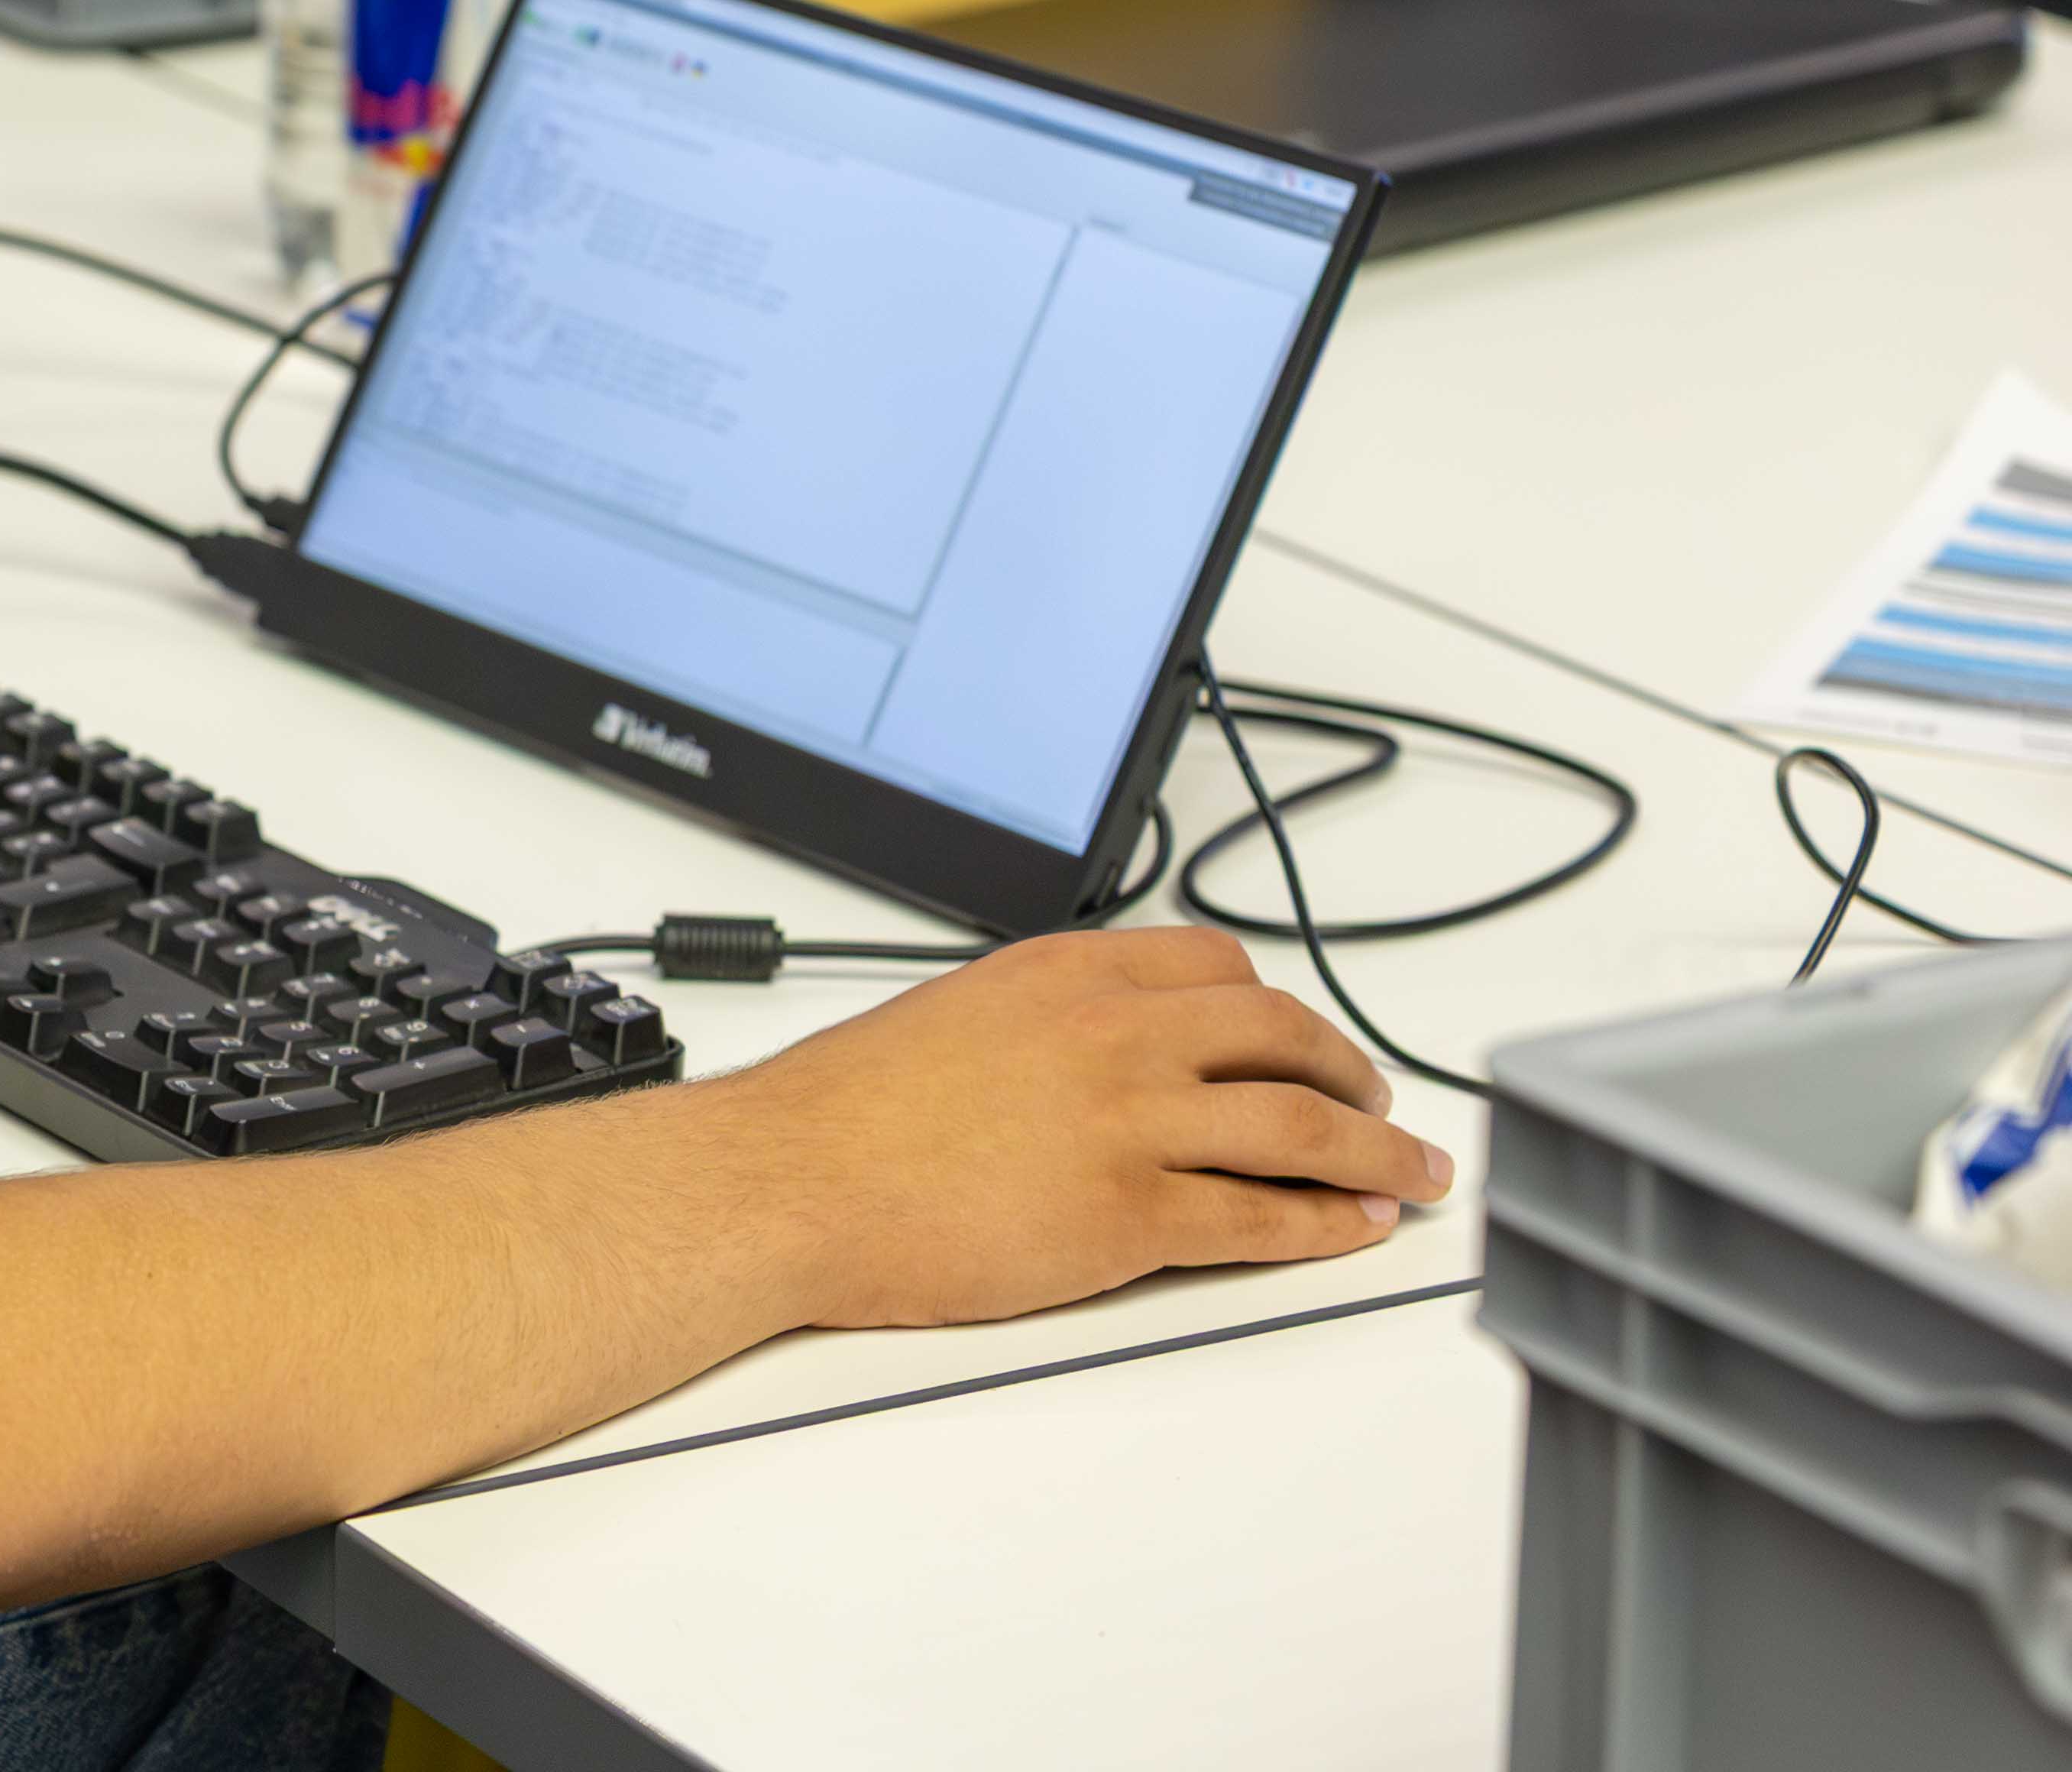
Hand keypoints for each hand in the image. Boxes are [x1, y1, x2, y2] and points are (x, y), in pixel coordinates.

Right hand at [698, 927, 1453, 1330]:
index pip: (1216, 970)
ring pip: (1299, 1127)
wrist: (789, 1179)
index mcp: (1066, 973)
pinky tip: (1351, 1231)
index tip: (1301, 1038)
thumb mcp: (951, 1017)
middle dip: (1351, 1074)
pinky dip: (1324, 1227)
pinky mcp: (1126, 1215)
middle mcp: (1113, 1033)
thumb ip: (1038, 1023)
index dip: (1278, 1010)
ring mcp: (1127, 1123)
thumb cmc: (844, 1113)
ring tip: (1411, 1175)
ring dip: (1375, 1155)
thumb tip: (1082, 1057)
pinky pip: (1260, 1219)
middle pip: (1282, 1037)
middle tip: (1380, 1105)